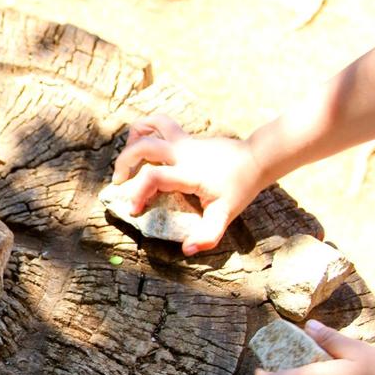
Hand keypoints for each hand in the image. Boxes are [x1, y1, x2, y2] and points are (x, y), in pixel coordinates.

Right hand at [111, 115, 265, 255]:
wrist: (256, 158)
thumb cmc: (240, 188)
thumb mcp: (226, 215)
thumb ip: (207, 235)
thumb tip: (186, 249)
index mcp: (188, 172)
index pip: (153, 177)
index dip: (137, 193)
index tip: (134, 210)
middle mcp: (183, 152)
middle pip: (144, 146)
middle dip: (124, 162)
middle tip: (118, 182)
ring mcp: (184, 140)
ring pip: (151, 124)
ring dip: (133, 137)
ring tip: (128, 157)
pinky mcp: (186, 136)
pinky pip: (160, 125)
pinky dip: (146, 130)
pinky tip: (144, 146)